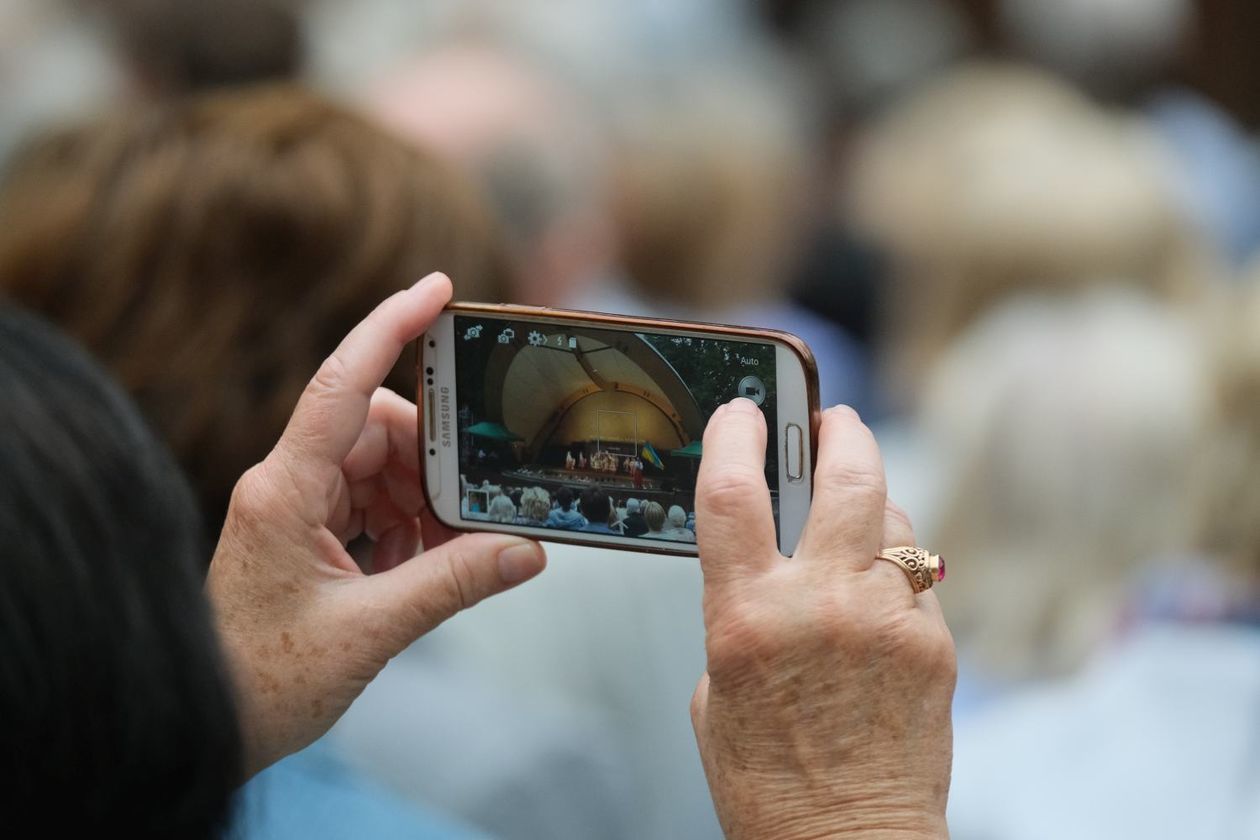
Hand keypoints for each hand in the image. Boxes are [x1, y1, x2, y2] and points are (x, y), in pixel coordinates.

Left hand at [206, 273, 546, 775]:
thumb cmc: (262, 682)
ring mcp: (297, 508)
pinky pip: (375, 503)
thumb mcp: (368, 633)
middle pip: (379, 431)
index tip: (437, 289)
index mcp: (283, 492)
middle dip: (435, 462)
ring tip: (445, 555)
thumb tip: (526, 550)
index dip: (388, 328)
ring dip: (424, 504)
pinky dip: (409, 529)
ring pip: (383, 468)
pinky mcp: (310, 533)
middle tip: (476, 507)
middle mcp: (287, 485)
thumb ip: (452, 585)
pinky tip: (419, 571)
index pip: (340, 387)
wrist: (204, 725)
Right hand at [691, 399, 954, 838]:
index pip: (733, 491)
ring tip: (850, 518)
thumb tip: (772, 558)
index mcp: (747, 617)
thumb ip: (742, 610)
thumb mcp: (716, 687)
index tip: (741, 411)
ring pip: (892, 515)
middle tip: (832, 417)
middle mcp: (823, 606)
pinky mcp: (936, 643)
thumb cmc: (767, 780)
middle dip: (840, 427)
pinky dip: (894, 567)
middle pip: (847, 471)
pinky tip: (876, 594)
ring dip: (869, 503)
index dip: (734, 433)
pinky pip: (916, 572)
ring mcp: (889, 620)